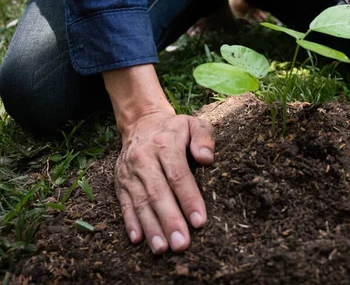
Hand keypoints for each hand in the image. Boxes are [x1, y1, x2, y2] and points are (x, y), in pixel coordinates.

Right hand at [113, 110, 214, 253]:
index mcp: (165, 145)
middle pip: (157, 193)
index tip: (199, 221)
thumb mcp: (193, 124)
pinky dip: (130, 223)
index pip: (177, 175)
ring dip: (151, 228)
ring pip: (140, 203)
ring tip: (162, 249)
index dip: (188, 198)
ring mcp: (130, 173)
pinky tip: (138, 240)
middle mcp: (144, 160)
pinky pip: (124, 205)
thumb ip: (203, 137)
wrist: (141, 124)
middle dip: (170, 220)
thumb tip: (206, 158)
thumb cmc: (175, 130)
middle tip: (182, 243)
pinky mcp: (120, 183)